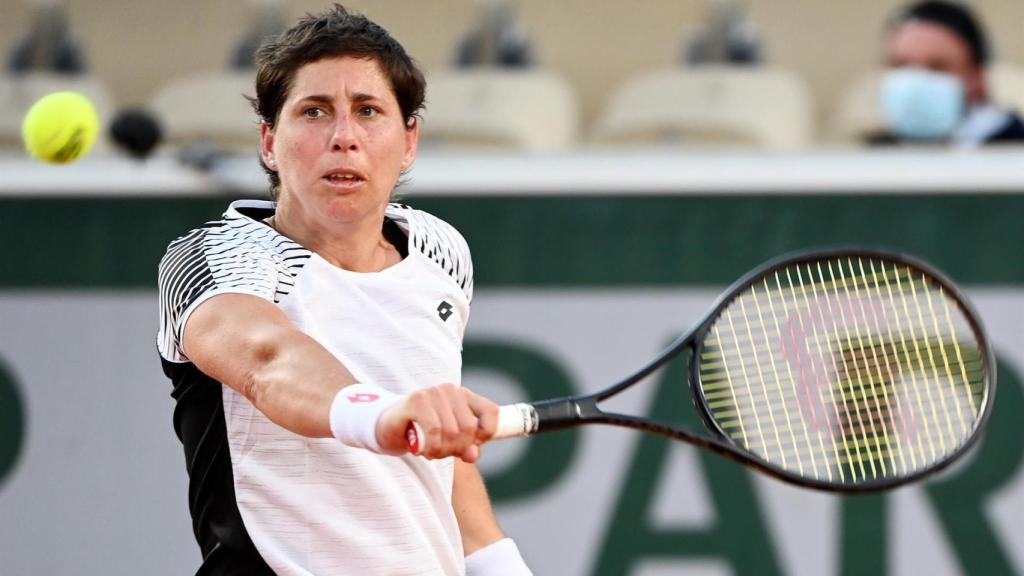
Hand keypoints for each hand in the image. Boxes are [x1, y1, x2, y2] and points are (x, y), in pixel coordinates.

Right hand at [376, 384, 497, 461]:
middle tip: (442, 453)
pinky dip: (431, 447)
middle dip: (456, 448)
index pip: (491, 412)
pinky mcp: (417, 401)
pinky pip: (435, 430)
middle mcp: (450, 390)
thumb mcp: (448, 441)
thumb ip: (464, 447)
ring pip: (452, 432)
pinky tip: (423, 450)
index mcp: (463, 396)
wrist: (387, 427)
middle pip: (469, 428)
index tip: (471, 447)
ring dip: (441, 450)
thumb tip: (473, 455)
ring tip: (430, 451)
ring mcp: (433, 393)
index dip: (485, 435)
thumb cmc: (422, 433)